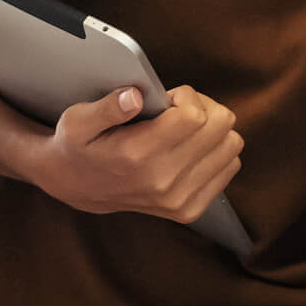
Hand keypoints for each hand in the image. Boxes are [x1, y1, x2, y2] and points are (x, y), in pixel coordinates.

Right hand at [32, 85, 242, 223]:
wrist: (74, 186)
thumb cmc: (78, 146)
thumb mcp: (77, 120)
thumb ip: (106, 107)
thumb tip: (136, 97)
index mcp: (138, 156)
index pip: (195, 115)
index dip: (186, 96)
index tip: (166, 99)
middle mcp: (162, 181)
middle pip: (221, 126)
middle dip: (203, 108)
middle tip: (177, 111)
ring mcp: (178, 199)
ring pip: (231, 145)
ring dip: (212, 130)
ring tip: (184, 130)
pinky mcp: (188, 209)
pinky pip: (229, 167)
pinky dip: (216, 152)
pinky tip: (190, 149)